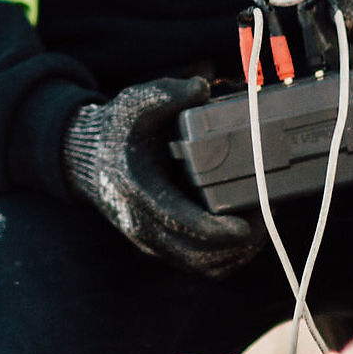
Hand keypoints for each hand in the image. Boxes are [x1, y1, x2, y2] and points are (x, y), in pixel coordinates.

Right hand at [62, 77, 262, 275]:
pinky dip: (223, 258)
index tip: (249, 224)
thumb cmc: (116, 130)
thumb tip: (202, 88)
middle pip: (198, 256)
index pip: (183, 224)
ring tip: (260, 226)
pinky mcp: (158, 245)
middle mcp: (143, 224)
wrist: (86, 158)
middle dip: (239, 245)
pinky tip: (243, 237)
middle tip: (266, 218)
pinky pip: (196, 264)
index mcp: (140, 191)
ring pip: (200, 265)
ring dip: (234, 254)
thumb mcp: (136, 103)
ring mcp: (150, 239)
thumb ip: (167, 93)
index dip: (219, 231)